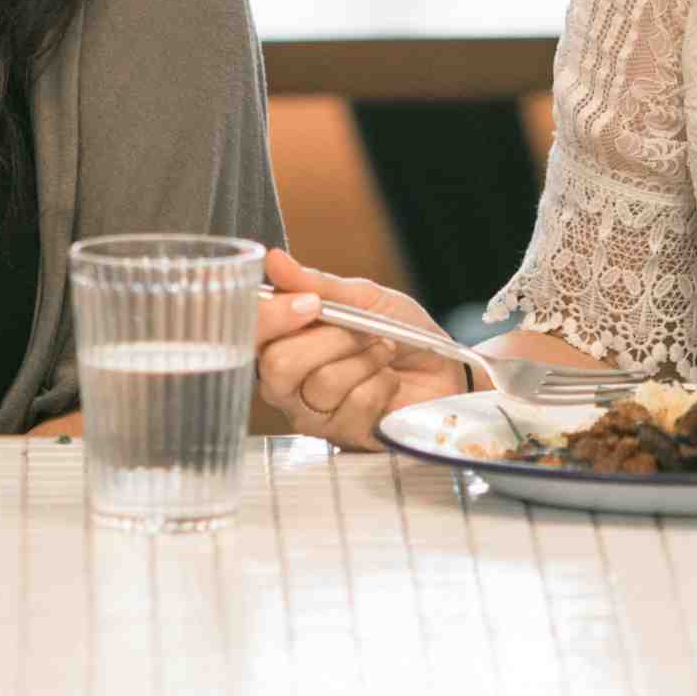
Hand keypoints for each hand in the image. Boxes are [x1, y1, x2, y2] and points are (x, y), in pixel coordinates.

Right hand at [250, 249, 465, 449]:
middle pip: (278, 365)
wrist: (446, 370)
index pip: (250, 332)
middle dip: (331, 340)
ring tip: (384, 351)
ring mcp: (312, 412)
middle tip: (360, 330)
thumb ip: (317, 284)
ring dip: (364, 359)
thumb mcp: (363, 297)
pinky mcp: (343, 435)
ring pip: (321, 383)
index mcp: (284, 339)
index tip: (310, 304)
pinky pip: (353, 405)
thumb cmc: (401, 332)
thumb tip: (275, 260)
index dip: (273, 317)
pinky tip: (389, 380)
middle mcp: (287, 380)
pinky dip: (381, 383)